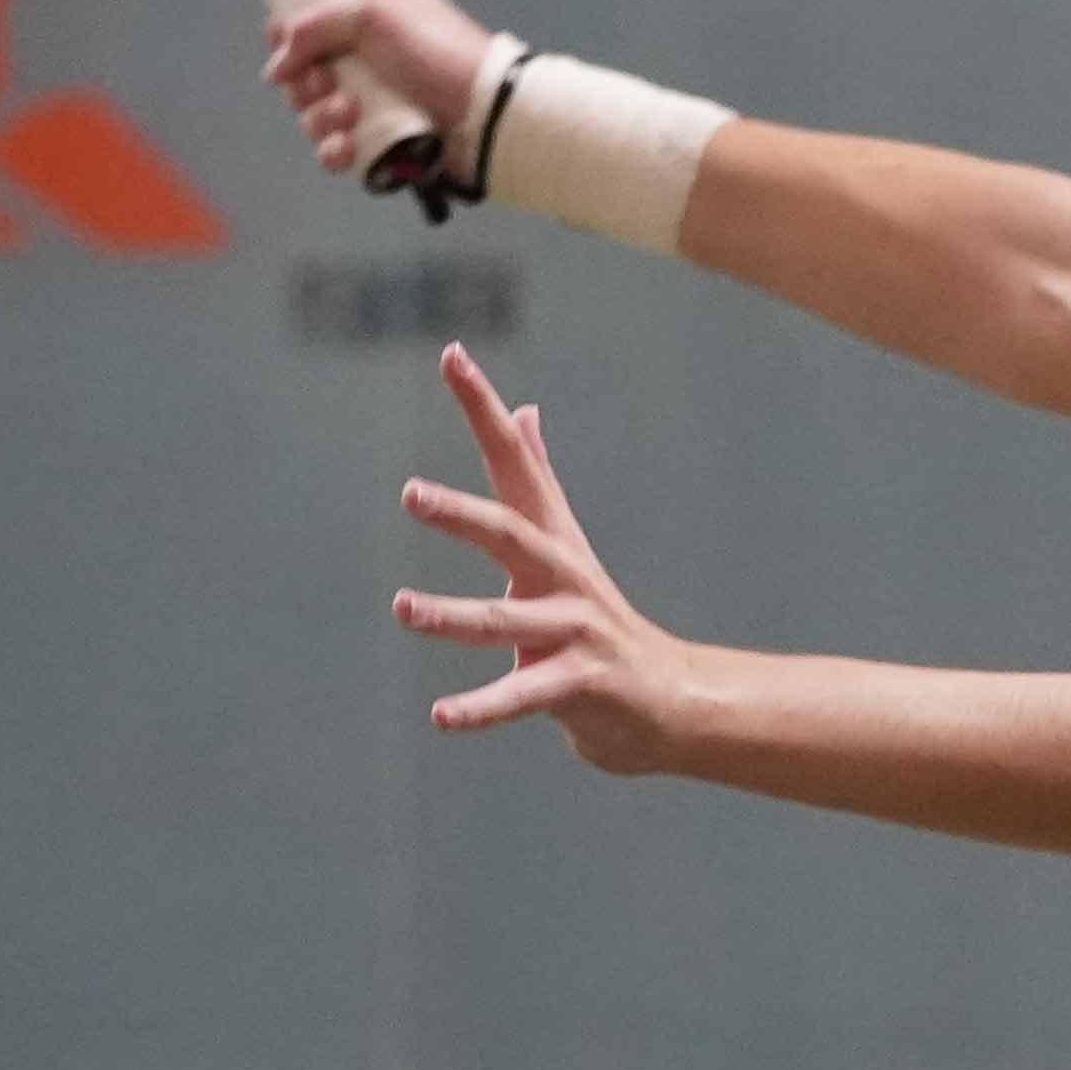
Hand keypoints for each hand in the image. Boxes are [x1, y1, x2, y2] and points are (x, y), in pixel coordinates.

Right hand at [264, 0, 494, 176]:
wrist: (485, 113)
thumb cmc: (437, 53)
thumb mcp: (376, 15)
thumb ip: (317, 27)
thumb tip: (276, 66)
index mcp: (369, 9)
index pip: (309, 17)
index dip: (290, 37)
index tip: (291, 53)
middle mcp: (367, 52)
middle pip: (305, 70)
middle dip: (307, 83)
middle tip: (326, 86)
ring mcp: (373, 97)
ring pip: (316, 112)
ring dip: (321, 117)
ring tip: (349, 116)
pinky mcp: (378, 137)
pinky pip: (336, 147)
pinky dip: (335, 150)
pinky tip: (347, 147)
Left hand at [389, 344, 694, 772]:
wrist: (668, 700)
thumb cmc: (598, 622)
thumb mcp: (566, 545)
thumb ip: (540, 480)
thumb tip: (524, 411)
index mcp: (551, 540)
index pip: (514, 461)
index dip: (482, 407)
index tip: (451, 353)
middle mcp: (563, 576)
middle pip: (511, 533)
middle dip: (462, 513)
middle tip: (410, 493)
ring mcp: (573, 631)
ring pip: (504, 620)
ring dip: (452, 615)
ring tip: (403, 608)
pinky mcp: (578, 685)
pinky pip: (521, 697)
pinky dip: (480, 708)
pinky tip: (442, 716)